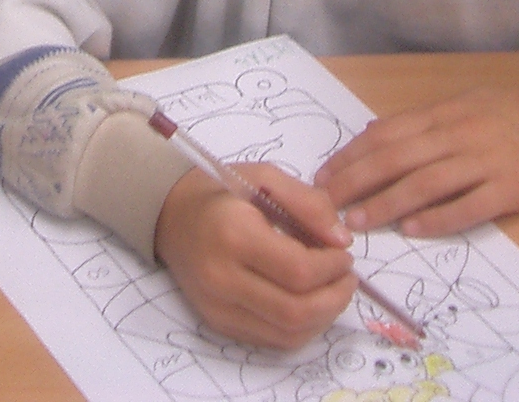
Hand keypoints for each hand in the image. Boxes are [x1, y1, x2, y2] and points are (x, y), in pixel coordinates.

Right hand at [155, 164, 356, 349]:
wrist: (171, 214)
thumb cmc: (221, 192)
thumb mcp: (265, 178)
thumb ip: (308, 203)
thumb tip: (342, 240)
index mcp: (233, 235)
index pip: (299, 271)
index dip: (333, 268)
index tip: (344, 254)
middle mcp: (221, 277)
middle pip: (296, 310)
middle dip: (335, 298)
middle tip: (347, 278)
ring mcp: (217, 306)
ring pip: (288, 333)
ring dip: (324, 317)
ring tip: (333, 292)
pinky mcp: (218, 323)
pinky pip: (272, 340)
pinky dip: (302, 329)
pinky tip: (310, 305)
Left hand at [314, 82, 518, 237]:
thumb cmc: (517, 112)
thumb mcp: (465, 103)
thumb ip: (421, 121)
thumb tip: (376, 132)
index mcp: (444, 114)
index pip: (385, 134)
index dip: (351, 156)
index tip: (323, 175)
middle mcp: (458, 134)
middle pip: (395, 158)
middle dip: (355, 182)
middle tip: (326, 204)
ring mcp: (484, 161)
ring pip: (424, 183)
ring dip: (386, 203)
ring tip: (357, 222)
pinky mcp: (511, 188)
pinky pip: (468, 205)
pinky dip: (438, 217)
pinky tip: (412, 229)